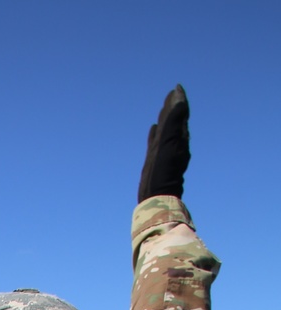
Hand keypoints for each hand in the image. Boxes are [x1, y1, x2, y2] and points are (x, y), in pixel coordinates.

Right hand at [138, 85, 189, 201]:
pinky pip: (156, 142)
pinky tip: (153, 129)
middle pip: (174, 120)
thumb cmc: (165, 170)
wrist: (157, 195)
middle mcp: (173, 142)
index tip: (177, 88)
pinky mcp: (155, 160)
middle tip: (172, 93)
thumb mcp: (170, 141)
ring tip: (163, 108)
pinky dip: (156, 133)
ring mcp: (164, 151)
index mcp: (179, 136)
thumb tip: (180, 98)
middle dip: (173, 106)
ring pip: (166, 130)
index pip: (181, 113)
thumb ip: (174, 120)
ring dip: (165, 118)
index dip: (179, 100)